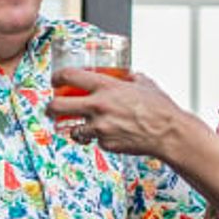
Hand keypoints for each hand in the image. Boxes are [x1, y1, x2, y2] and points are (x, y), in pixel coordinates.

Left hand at [47, 69, 182, 158]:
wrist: (168, 133)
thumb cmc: (159, 107)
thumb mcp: (144, 83)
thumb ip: (129, 78)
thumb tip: (125, 75)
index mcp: (106, 87)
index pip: (69, 76)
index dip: (57, 77)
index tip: (56, 80)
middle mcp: (98, 107)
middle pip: (57, 106)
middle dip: (50, 107)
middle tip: (53, 107)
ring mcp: (100, 128)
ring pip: (72, 130)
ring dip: (74, 128)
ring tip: (80, 126)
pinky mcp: (105, 144)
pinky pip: (95, 140)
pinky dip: (99, 138)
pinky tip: (110, 134)